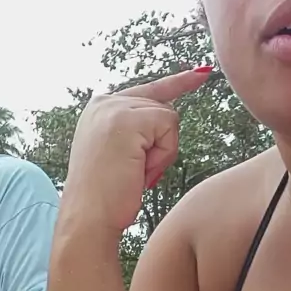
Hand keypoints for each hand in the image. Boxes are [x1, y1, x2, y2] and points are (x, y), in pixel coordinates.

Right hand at [64, 67, 211, 232]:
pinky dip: (163, 154)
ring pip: (168, 117)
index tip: (201, 73)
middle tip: (137, 170)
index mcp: (100, 108)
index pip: (149, 90)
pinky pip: (168, 127)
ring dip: (162, 151)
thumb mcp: (120, 153)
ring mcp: (113, 109)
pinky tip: (140, 169)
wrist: (89, 217)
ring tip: (136, 171)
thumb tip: (167, 115)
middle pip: (163, 107)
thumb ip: (138, 130)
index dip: (178, 83)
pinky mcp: (126, 121)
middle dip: (161, 144)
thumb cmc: (106, 196)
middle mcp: (104, 102)